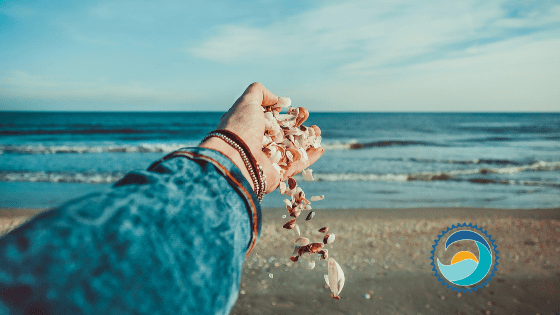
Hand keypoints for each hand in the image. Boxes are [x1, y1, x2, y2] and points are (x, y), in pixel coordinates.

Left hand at [200, 82, 323, 193]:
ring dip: (307, 140)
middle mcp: (259, 144)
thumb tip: (276, 99)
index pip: (271, 119)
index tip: (296, 107)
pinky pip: (297, 166)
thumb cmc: (239, 129)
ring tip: (318, 131)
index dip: (284, 113)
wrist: (235, 159)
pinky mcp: (277, 175)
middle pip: (283, 132)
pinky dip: (309, 158)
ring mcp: (268, 160)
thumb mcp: (246, 102)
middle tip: (307, 114)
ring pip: (292, 149)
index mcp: (250, 128)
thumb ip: (259, 92)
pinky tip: (320, 148)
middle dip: (297, 123)